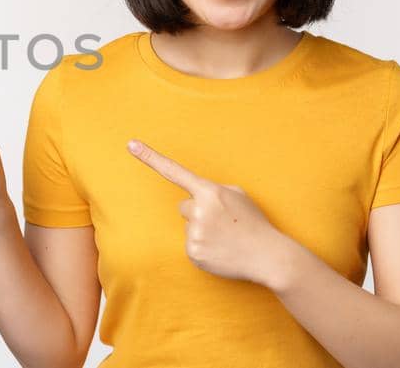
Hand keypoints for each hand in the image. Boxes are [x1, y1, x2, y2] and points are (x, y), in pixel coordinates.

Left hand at [127, 139, 294, 286]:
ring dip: (202, 230)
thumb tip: (195, 197)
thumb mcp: (238, 196)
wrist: (268, 255)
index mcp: (210, 191)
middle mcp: (199, 210)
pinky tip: (220, 250)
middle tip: (223, 223)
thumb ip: (213, 191)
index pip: (174, 171)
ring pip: (187, 226)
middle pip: (184, 207)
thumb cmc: (254, 223)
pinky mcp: (193, 252)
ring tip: (225, 237)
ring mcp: (194, 232)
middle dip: (199, 213)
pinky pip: (190, 245)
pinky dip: (203, 247)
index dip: (150, 157)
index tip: (130, 144)